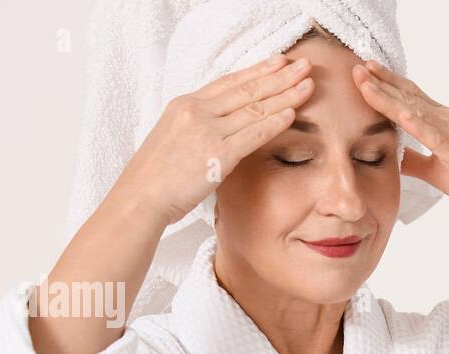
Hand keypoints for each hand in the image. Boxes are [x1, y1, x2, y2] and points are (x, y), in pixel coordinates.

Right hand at [113, 53, 315, 225]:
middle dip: (279, 75)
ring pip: (255, 108)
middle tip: (304, 64)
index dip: (257, 70)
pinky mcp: (217, 153)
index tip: (279, 62)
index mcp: (185, 104)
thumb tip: (220, 127)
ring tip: (308, 85)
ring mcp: (207, 130)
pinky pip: (253, 133)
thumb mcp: (174, 138)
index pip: (229, 82)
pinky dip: (275, 122)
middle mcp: (196, 111)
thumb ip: (197, 127)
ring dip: (286, 95)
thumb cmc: (156, 177)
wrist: (140, 197)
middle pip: (246, 88)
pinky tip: (293, 113)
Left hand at [352, 58, 448, 216]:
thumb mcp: (438, 170)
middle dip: (380, 82)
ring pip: (416, 111)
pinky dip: (417, 125)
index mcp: (442, 123)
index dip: (386, 84)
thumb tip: (391, 155)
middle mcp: (448, 120)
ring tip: (365, 82)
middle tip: (354, 66)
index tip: (363, 72)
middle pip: (408, 97)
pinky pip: (436, 137)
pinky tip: (400, 114)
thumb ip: (414, 160)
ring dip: (389, 97)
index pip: (409, 98)